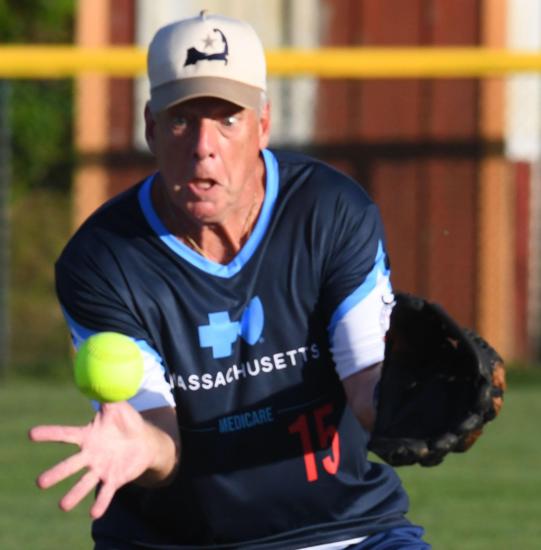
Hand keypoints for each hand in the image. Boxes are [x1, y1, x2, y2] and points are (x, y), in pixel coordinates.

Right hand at [29, 402, 172, 518]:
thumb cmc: (128, 422)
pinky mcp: (113, 479)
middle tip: (40, 483)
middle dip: (56, 474)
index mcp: (88, 436)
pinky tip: (93, 513)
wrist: (145, 442)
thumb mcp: (119, 407)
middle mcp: (90, 455)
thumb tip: (101, 377)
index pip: (65, 435)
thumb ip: (108, 395)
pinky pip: (105, 493)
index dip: (49, 434)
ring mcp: (100, 469)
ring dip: (74, 494)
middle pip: (70, 465)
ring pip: (84, 483)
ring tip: (63, 505)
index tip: (31, 434)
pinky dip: (100, 503)